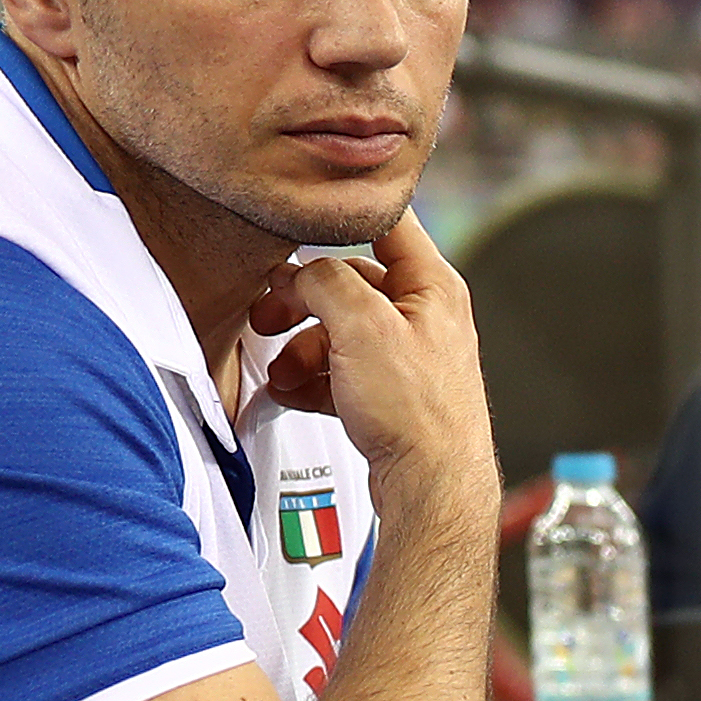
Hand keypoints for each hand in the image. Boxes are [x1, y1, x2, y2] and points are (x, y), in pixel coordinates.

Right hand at [251, 215, 493, 523]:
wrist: (430, 489)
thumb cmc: (416, 414)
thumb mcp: (362, 326)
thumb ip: (326, 281)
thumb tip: (300, 269)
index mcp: (432, 286)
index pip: (389, 221)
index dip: (343, 212)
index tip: (303, 212)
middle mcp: (424, 317)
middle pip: (349, 283)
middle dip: (302, 301)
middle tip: (268, 314)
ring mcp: (406, 357)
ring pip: (338, 331)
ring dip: (299, 348)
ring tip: (279, 371)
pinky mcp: (390, 395)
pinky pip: (340, 371)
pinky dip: (312, 379)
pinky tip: (289, 393)